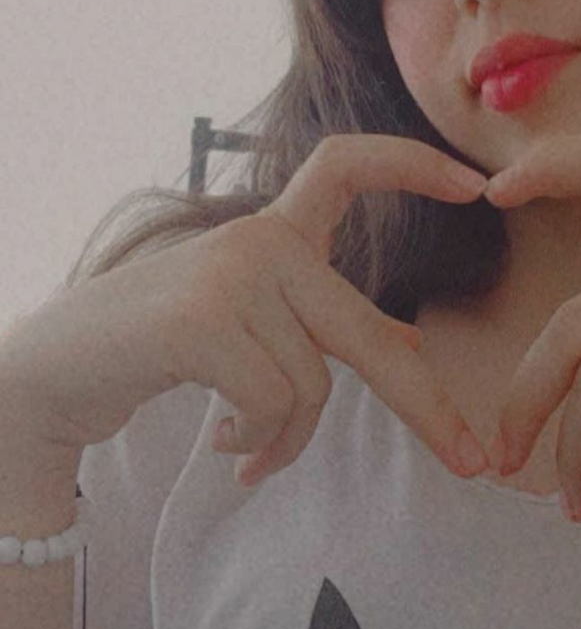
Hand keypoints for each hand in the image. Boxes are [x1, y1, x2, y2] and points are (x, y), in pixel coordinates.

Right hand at [0, 135, 490, 488]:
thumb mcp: (251, 324)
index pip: (344, 166)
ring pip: (314, 386)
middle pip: (366, 329)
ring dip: (286, 438)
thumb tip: (411, 347)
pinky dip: (257, 442)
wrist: (59, 370)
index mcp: (274, 230)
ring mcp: (230, 273)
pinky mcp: (201, 318)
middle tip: (474, 465)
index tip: (474, 185)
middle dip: (427, 408)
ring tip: (247, 448)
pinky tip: (221, 443)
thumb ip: (321, 324)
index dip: (410, 163)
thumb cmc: (162, 348)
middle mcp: (258, 238)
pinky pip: (270, 403)